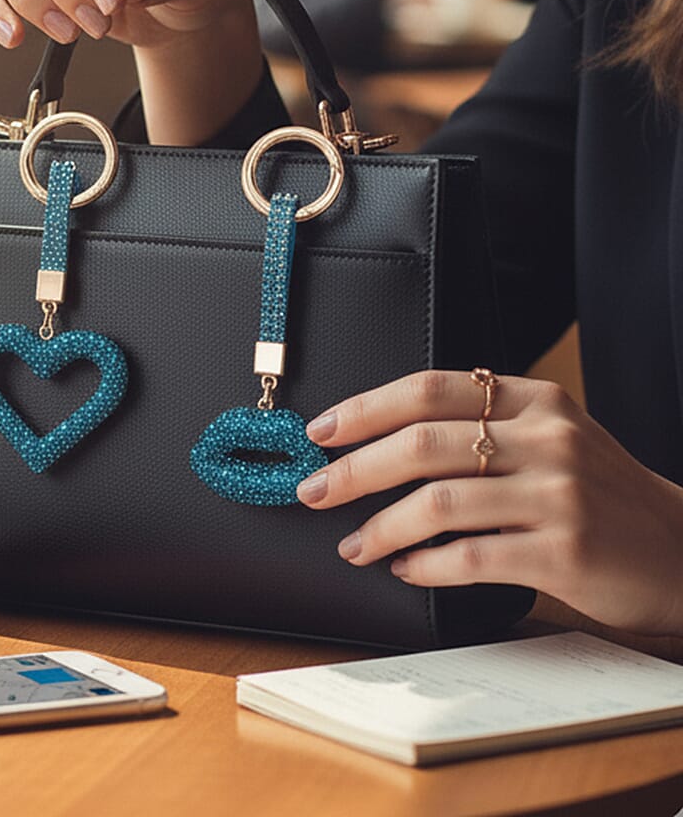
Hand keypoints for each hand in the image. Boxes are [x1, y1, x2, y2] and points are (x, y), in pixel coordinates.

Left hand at [295, 370, 682, 635]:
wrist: (681, 551)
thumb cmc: (594, 493)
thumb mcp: (548, 438)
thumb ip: (480, 427)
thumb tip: (374, 441)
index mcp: (534, 400)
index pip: (429, 389)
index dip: (365, 408)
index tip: (320, 431)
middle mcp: (547, 439)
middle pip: (422, 443)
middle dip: (353, 470)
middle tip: (312, 491)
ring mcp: (558, 494)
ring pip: (438, 501)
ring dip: (380, 526)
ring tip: (352, 545)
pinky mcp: (565, 551)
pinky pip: (470, 556)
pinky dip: (425, 564)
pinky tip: (404, 569)